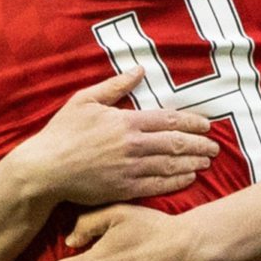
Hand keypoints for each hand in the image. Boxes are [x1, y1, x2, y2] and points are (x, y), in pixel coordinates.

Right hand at [14, 69, 217, 205]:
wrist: (45, 170)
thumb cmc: (62, 133)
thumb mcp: (85, 100)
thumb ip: (115, 86)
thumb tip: (139, 70)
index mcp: (126, 121)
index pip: (169, 120)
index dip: (192, 122)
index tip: (207, 125)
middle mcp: (133, 145)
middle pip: (176, 144)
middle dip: (200, 145)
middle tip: (215, 147)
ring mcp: (130, 169)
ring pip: (171, 165)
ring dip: (193, 163)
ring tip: (207, 162)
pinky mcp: (125, 189)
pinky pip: (158, 186)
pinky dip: (177, 182)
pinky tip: (189, 179)